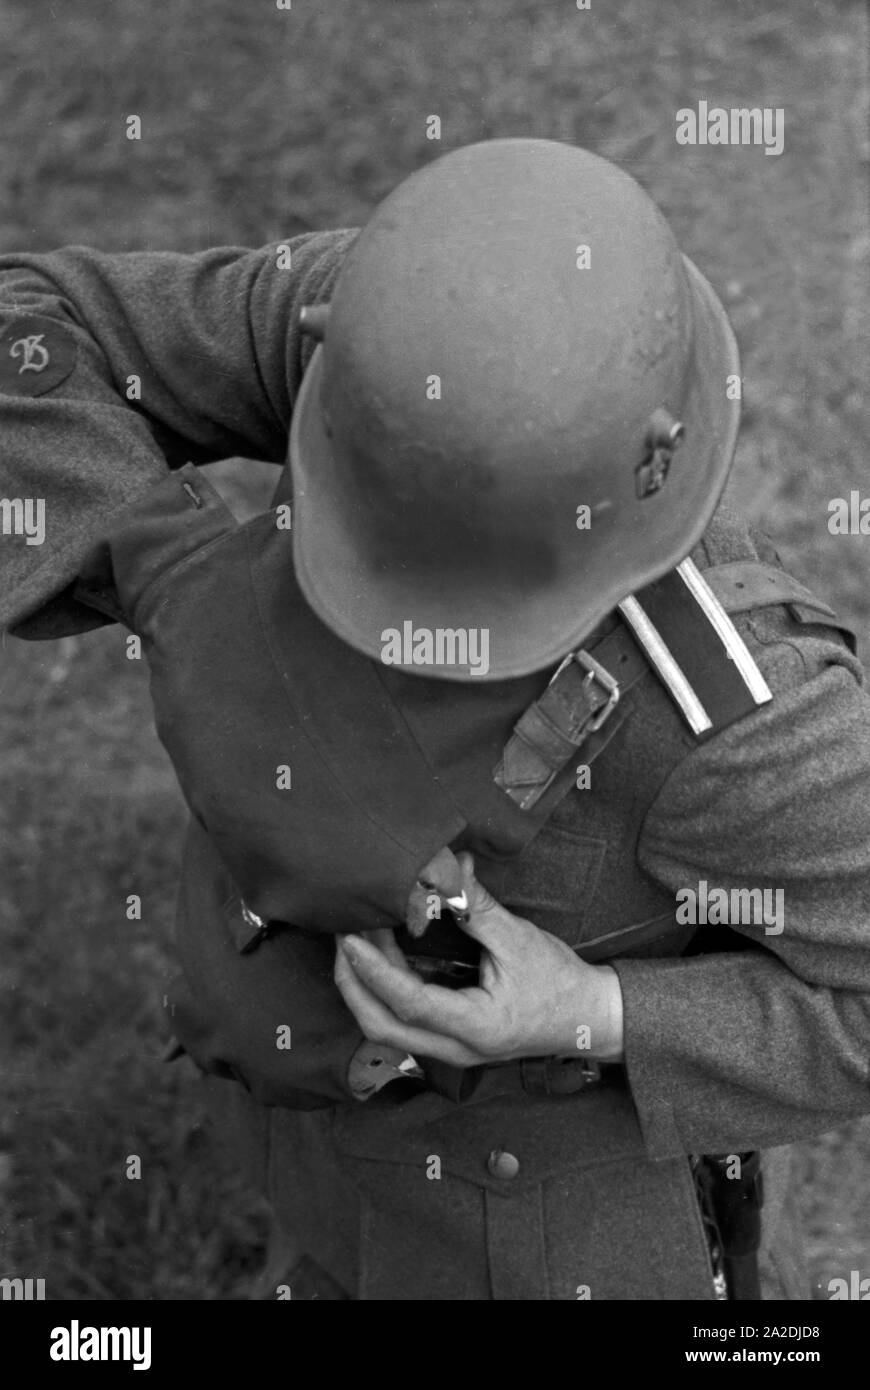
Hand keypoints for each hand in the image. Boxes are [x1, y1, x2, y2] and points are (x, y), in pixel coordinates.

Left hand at [334, 852, 623, 1068]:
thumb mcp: (518, 939)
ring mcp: (450, 1050)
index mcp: (476, 1026)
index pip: (410, 1002)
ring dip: (364, 987)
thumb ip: (477, 907)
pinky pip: (403, 1022)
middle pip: (382, 1027)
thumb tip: (449, 866)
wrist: (588, 1018)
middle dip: (353, 983)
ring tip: (356, 939)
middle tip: (342, 938)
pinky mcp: (449, 1040)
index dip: (375, 970)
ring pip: (387, 1029)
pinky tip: (381, 955)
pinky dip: (384, 990)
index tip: (351, 939)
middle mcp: (456, 1048)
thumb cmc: (559, 981)